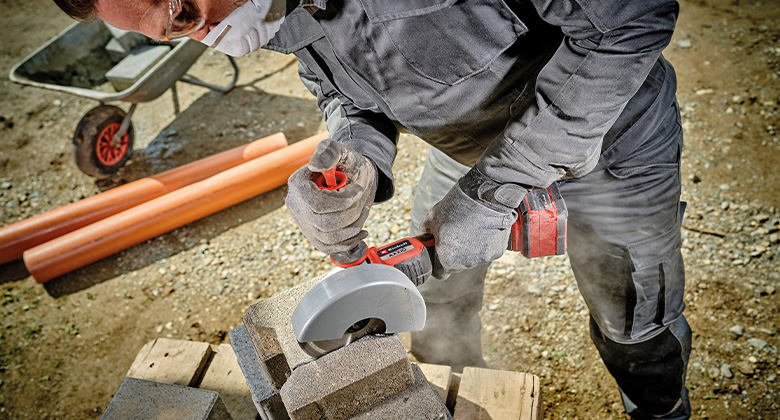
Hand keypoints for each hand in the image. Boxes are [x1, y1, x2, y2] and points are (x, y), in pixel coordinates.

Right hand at [286, 140, 377, 258]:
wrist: (354, 177)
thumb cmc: (348, 163)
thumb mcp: (342, 152)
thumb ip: (329, 152)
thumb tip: (316, 166)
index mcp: (298, 185)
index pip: (316, 204)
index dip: (341, 202)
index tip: (358, 191)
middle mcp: (297, 205)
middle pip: (323, 224)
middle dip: (350, 213)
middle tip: (361, 201)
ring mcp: (304, 222)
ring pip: (329, 237)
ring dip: (352, 225)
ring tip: (362, 210)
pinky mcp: (314, 235)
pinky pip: (329, 247)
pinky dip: (348, 242)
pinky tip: (360, 231)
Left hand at [420, 168, 525, 278]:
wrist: (485, 196)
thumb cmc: (456, 206)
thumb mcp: (432, 217)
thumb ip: (425, 233)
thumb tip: (425, 238)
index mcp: (446, 258)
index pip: (439, 273)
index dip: (437, 264)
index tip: (438, 254)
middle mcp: (465, 263)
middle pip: (456, 266)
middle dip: (453, 255)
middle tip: (454, 237)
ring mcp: (482, 258)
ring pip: (471, 259)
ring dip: (469, 249)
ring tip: (469, 229)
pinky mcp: (496, 251)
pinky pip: (485, 252)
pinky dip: (483, 244)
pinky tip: (482, 229)